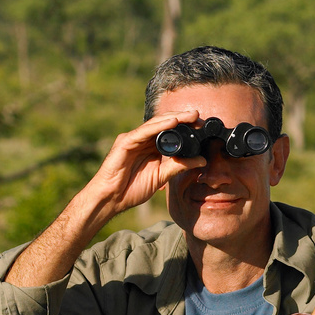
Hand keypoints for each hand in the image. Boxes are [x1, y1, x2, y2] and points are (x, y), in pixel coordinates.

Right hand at [81, 109, 206, 217]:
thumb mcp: (162, 176)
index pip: (170, 131)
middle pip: (164, 123)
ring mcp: (133, 139)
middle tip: (198, 116)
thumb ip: (179, 166)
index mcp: (151, 146)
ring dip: (173, 118)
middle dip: (182, 118)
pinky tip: (171, 122)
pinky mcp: (125, 142)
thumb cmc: (132, 188)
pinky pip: (143, 132)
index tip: (202, 125)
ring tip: (189, 115)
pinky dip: (158, 126)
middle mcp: (142, 140)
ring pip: (155, 124)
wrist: (112, 198)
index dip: (185, 127)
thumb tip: (202, 160)